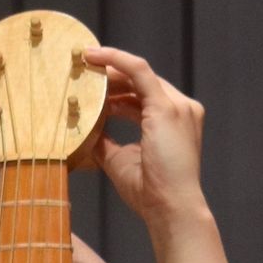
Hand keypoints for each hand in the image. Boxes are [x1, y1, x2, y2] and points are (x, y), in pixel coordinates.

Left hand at [82, 46, 211, 228]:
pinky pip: (139, 71)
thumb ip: (105, 142)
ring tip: (83, 63)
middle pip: (141, 83)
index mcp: (174, 123)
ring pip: (138, 75)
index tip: (93, 89)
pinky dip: (116, 59)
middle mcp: (181, 110)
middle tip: (82, 72)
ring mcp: (178, 107)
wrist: (170, 208)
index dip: (117, 91)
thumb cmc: (150, 193)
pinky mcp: (167, 107)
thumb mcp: (119, 161)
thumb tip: (83, 130)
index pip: (144, 98)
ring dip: (109, 68)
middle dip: (110, 77)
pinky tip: (94, 55)